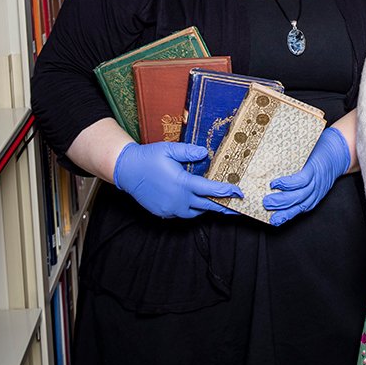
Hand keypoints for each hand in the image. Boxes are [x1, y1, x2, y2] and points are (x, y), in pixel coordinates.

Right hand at [113, 142, 242, 218]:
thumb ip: (188, 152)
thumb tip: (204, 153)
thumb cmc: (148, 158)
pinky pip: (182, 214)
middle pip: (207, 206)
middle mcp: (178, 200)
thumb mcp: (169, 149)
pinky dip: (191, 209)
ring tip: (218, 205)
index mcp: (182, 184)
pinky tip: (196, 204)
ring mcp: (170, 209)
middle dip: (224, 207)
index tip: (238, 192)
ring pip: (195, 212)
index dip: (226, 192)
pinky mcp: (163, 213)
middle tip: (237, 209)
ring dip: (206, 208)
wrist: (126, 171)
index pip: (210, 190)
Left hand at [262, 126, 350, 225]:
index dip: (287, 184)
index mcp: (315, 168)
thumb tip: (273, 155)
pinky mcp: (318, 197)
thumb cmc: (321, 148)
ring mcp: (319, 191)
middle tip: (267, 202)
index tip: (273, 183)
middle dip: (282, 201)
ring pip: (303, 205)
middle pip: (300, 195)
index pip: (301, 180)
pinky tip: (283, 217)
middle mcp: (317, 182)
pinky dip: (294, 213)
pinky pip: (306, 207)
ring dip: (287, 212)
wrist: (337, 154)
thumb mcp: (309, 147)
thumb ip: (294, 153)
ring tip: (273, 218)